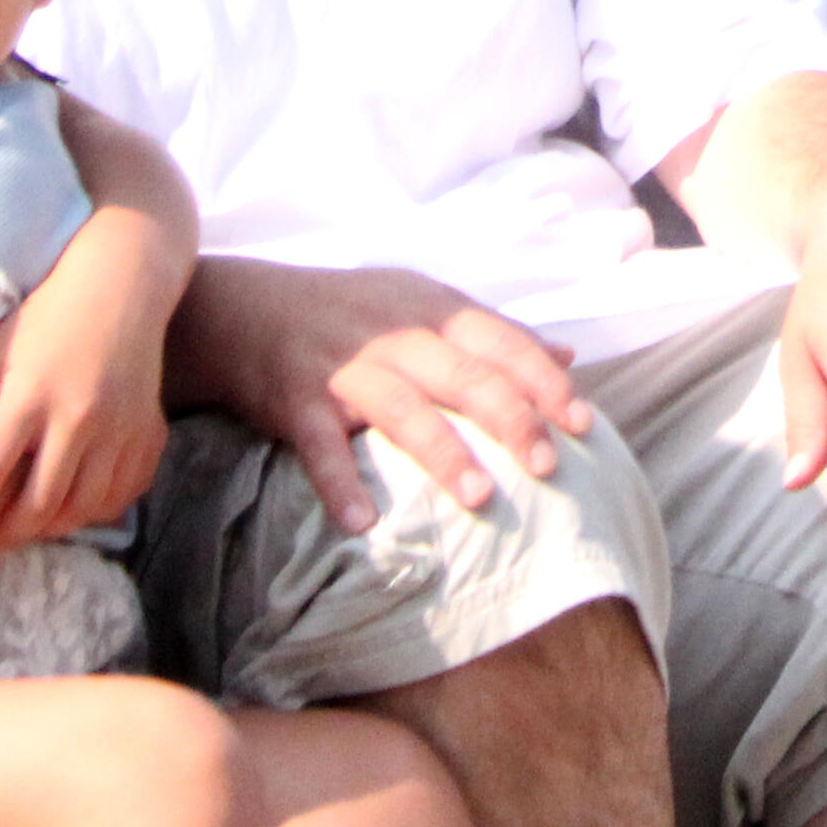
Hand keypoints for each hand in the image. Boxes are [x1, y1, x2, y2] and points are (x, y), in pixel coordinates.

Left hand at [0, 231, 171, 550]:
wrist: (125, 282)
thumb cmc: (51, 312)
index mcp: (31, 395)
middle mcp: (78, 416)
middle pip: (40, 502)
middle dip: (10, 533)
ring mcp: (119, 427)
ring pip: (85, 506)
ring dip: (53, 527)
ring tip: (28, 527)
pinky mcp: (149, 430)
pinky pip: (125, 493)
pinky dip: (100, 510)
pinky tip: (77, 507)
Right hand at [190, 256, 590, 535]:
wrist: (244, 309)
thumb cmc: (350, 312)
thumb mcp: (423, 302)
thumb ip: (492, 332)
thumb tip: (568, 355)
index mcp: (432, 309)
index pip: (501, 341)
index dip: (544, 381)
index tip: (583, 422)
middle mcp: (394, 333)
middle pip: (464, 375)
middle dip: (510, 419)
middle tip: (548, 466)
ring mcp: (345, 366)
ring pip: (403, 410)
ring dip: (443, 454)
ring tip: (479, 500)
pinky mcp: (296, 400)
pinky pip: (321, 447)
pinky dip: (340, 484)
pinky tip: (362, 525)